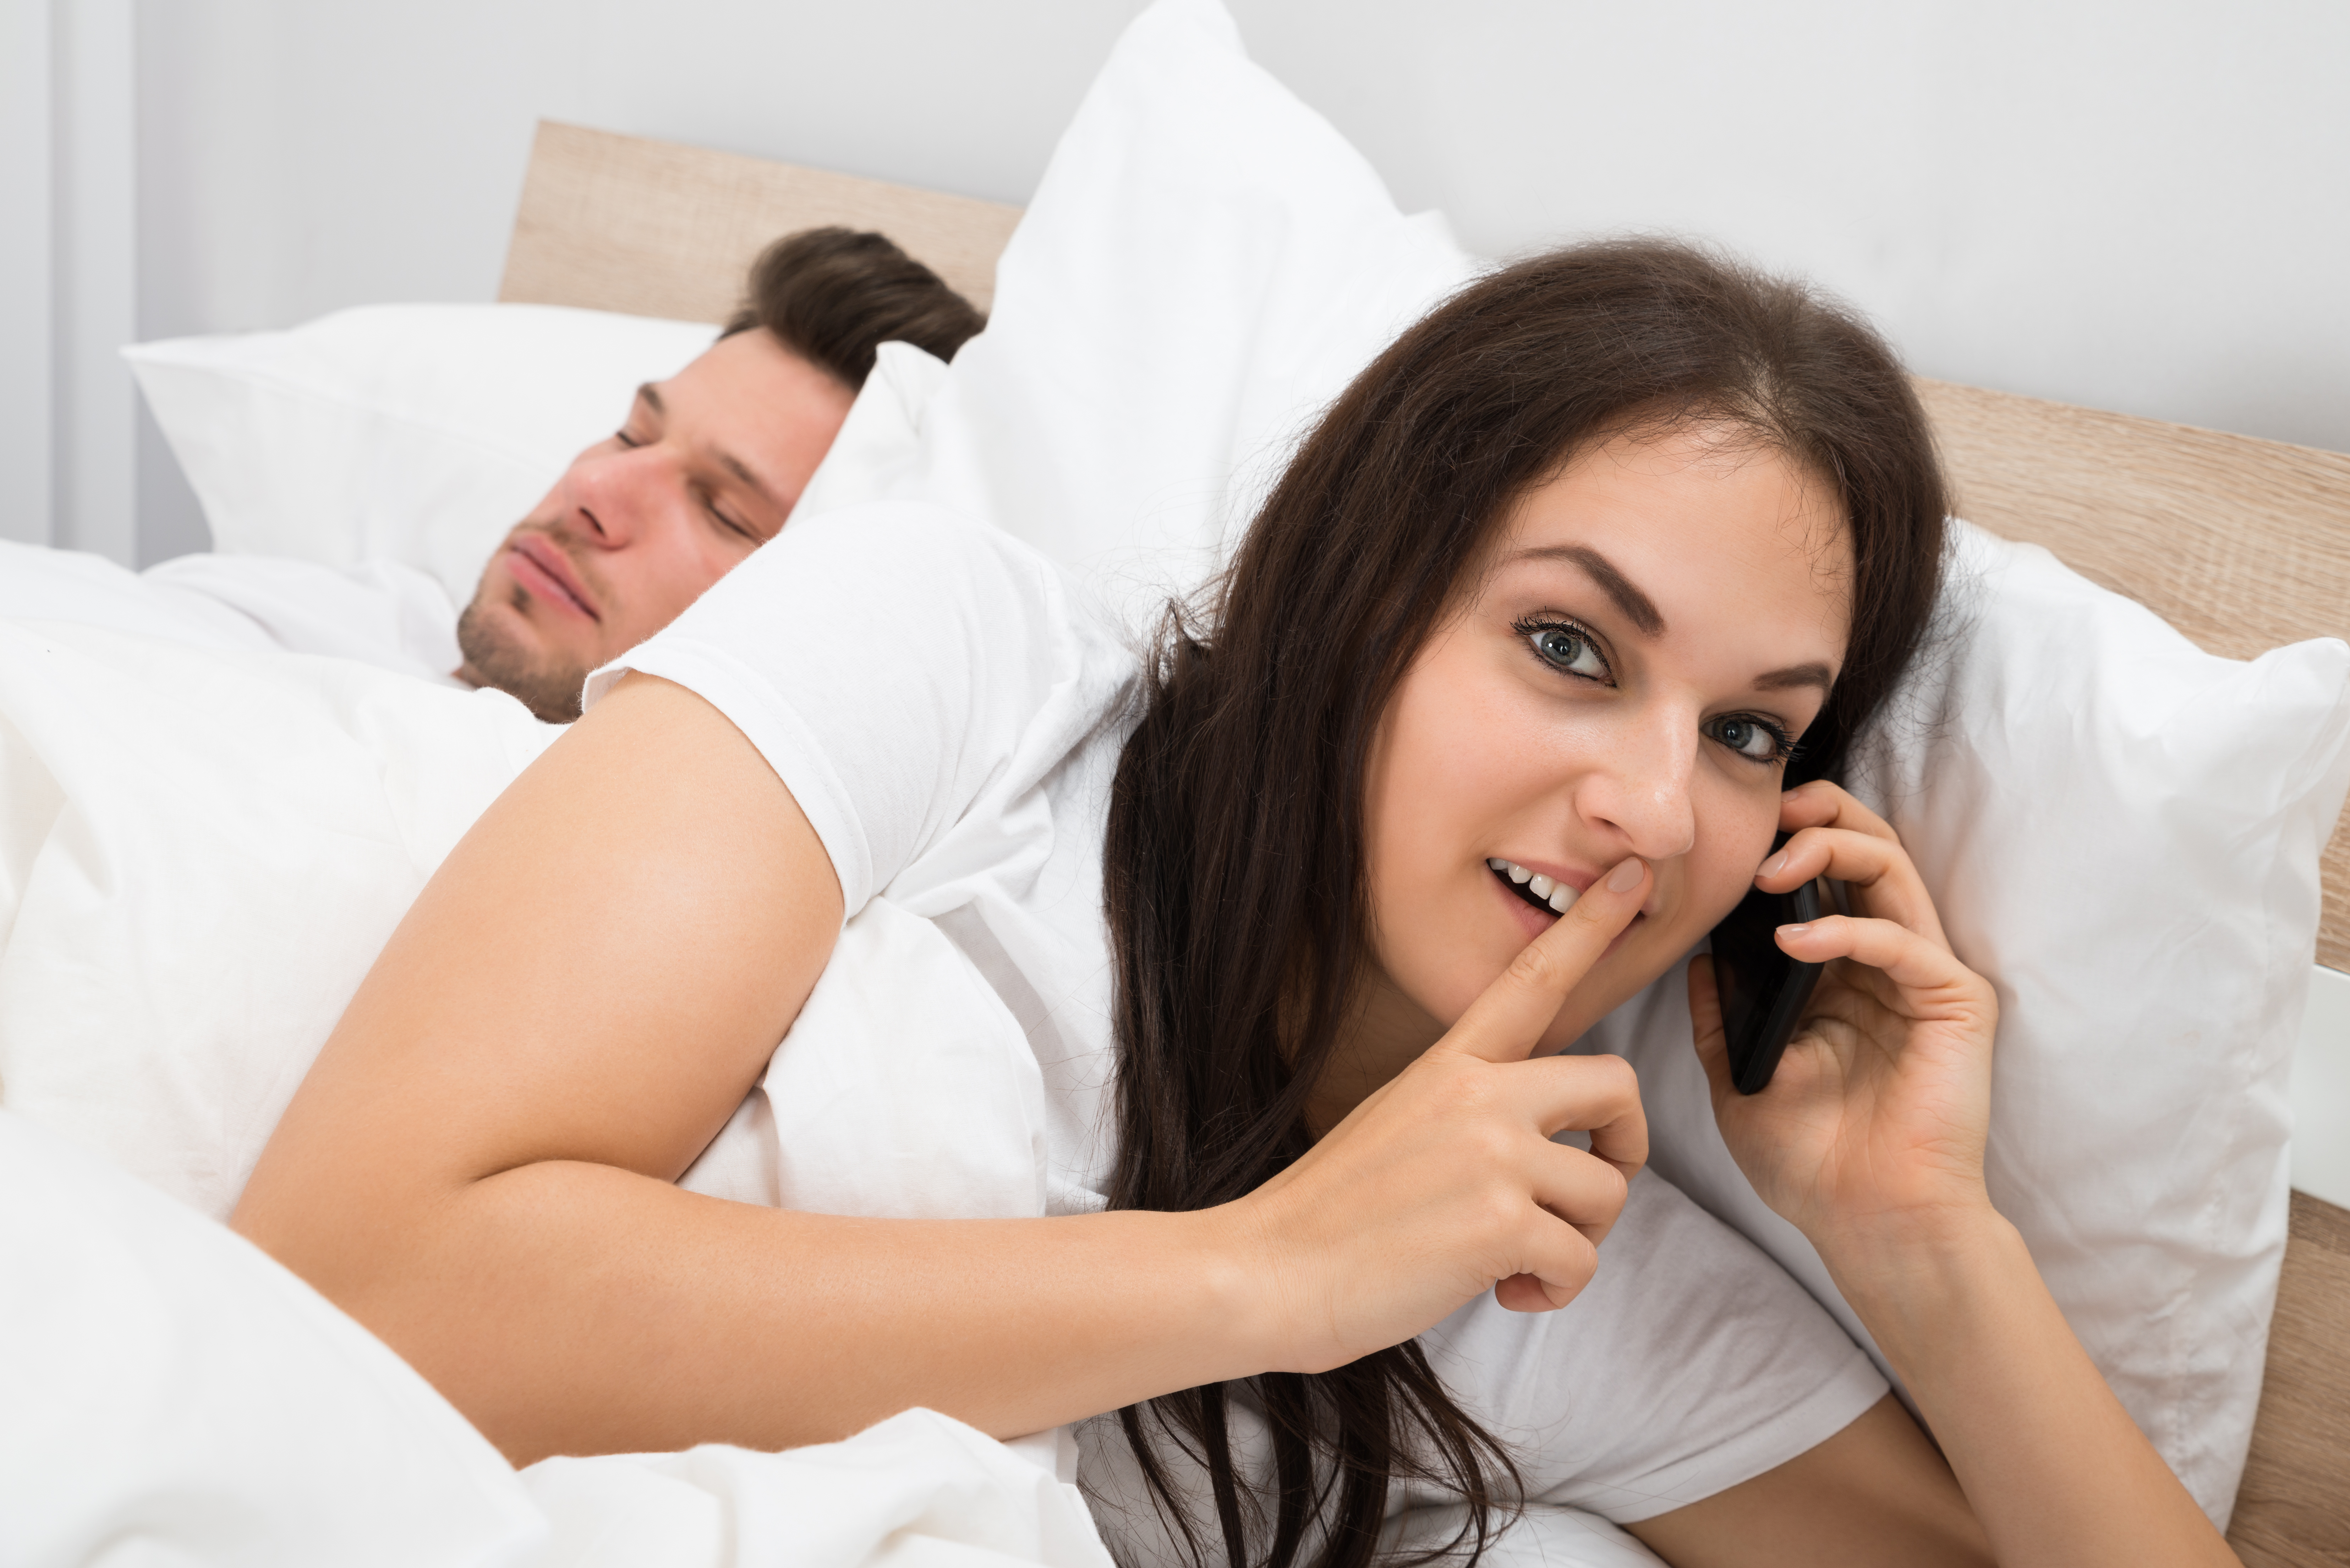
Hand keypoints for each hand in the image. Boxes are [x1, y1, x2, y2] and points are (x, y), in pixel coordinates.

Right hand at [1232, 857, 1652, 1376]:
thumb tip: (1540, 1149)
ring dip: (1579, 1242)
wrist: (1268, 1270)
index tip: (1638, 873)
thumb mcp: (1400, 1125)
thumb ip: (1472, 1115)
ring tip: (1519, 1264)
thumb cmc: (1333, 1216)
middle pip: (1615, 1084)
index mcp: (1450, 1066)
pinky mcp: (1501, 1222)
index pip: (1534, 978)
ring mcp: (1492, 1154)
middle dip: (1626, 1147)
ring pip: (1606, 1191)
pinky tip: (1506, 1291)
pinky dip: (1556, 1290)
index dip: (1593, 925)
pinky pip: (1582, 1260)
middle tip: (1589, 1192)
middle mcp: (1479, 1095)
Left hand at [1688, 782, 2000, 1270]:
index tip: (1732, 829)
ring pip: (1893, 872)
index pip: (1824, 874)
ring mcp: (1923, 978)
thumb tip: (1693, 960)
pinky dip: (1849, 929)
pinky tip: (1795, 942)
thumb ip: (1717, 1018)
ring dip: (1832, 850)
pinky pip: (1904, 941)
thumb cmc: (1811, 1164)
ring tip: (1772, 870)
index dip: (1786, 838)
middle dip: (1821, 816)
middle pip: (1869, 850)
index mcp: (1838, 974)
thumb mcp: (1737, 1079)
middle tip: (1770, 815)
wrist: (1868, 1224)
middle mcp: (1885, 963)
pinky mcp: (1956, 1003)